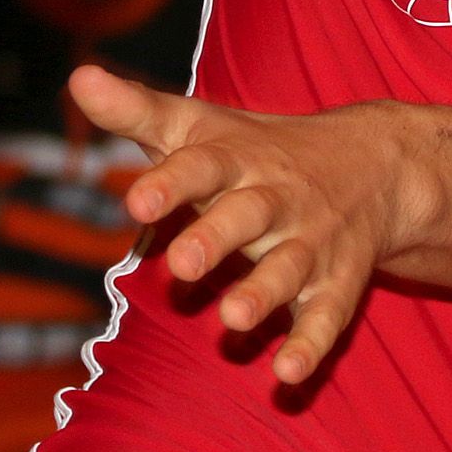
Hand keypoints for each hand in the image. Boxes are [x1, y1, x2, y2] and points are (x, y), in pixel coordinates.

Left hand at [72, 68, 421, 386]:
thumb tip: (78, 77)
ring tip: (231, 320)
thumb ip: (137, 111)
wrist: (374, 165)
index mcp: (238, 160)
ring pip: (288, 269)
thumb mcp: (199, 126)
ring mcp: (310, 243)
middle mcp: (276, 200)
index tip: (136, 204)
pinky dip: (310, 345)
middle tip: (182, 263)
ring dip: (263, 294)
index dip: (171, 183)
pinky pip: (327, 316)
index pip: (203, 165)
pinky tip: (285, 374)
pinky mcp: (337, 283)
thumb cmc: (259, 151)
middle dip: (218, 238)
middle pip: (248, 215)